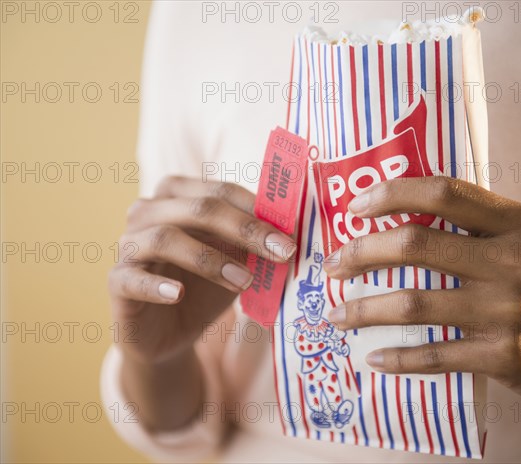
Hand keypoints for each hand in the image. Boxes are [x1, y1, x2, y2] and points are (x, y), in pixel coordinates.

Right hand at [108, 176, 295, 364]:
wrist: (169, 333)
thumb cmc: (204, 287)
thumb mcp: (235, 262)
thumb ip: (255, 245)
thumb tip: (294, 233)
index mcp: (178, 196)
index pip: (220, 190)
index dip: (258, 210)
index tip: (291, 235)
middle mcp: (149, 212)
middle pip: (197, 207)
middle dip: (245, 229)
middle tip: (281, 252)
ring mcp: (128, 245)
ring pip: (165, 237)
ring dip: (210, 259)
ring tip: (244, 282)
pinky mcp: (117, 281)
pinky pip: (132, 278)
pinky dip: (157, 285)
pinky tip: (178, 294)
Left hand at [324, 176, 520, 414]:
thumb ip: (477, 224)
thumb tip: (401, 214)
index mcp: (516, 223)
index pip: (444, 192)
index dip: (392, 194)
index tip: (356, 207)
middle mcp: (511, 261)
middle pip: (416, 245)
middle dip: (360, 253)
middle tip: (333, 265)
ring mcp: (506, 311)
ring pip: (413, 303)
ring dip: (363, 310)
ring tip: (336, 315)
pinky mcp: (502, 356)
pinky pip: (433, 354)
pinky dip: (396, 357)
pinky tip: (373, 356)